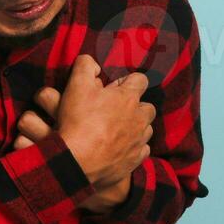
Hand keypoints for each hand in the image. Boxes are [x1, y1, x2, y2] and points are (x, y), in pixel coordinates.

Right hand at [11, 59, 150, 212]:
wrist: (77, 162)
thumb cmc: (78, 121)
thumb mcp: (76, 85)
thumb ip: (85, 66)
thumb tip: (92, 62)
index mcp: (128, 97)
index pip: (140, 80)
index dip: (127, 81)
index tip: (113, 88)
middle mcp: (139, 118)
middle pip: (147, 107)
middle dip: (135, 106)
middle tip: (114, 110)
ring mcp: (139, 141)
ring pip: (146, 129)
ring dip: (135, 127)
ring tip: (116, 130)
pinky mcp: (135, 160)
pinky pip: (141, 150)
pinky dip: (133, 148)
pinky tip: (118, 148)